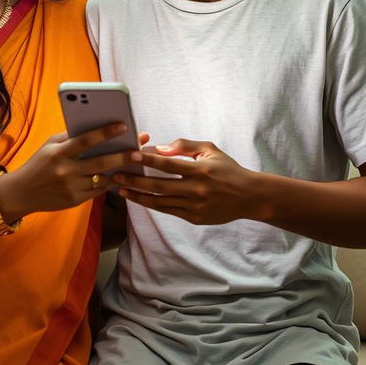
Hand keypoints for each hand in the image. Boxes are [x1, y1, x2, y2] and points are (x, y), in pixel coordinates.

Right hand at [0, 124, 141, 220]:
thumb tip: (98, 127)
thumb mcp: (50, 145)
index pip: (85, 140)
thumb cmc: (39, 163)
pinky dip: (110, 182)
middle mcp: (65, 171)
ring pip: (103, 179)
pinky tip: (120, 174)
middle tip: (139, 150)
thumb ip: (71, 137)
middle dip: (122, 156)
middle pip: (100, 163)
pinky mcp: (75, 201)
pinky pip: (98, 190)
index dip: (105, 132)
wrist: (22, 193)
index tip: (123, 125)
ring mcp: (71, 188)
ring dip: (120, 171)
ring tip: (135, 162)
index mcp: (58, 153)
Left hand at [112, 138, 255, 224]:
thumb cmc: (227, 169)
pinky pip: (168, 211)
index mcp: (200, 170)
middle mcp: (196, 190)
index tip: (130, 155)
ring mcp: (195, 206)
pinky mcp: (194, 218)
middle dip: (135, 180)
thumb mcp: (210, 150)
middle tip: (116, 175)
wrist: (249, 197)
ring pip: (160, 202)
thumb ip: (185, 146)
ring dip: (138, 196)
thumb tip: (160, 148)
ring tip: (121, 190)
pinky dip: (152, 205)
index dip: (147, 160)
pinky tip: (138, 198)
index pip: (168, 164)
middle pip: (159, 186)